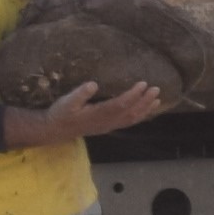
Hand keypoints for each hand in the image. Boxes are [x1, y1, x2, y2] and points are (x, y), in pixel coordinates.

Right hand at [13, 79, 163, 145]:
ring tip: (158, 99)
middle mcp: (106, 122)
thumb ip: (80, 94)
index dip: (133, 95)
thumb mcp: (67, 101)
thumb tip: (93, 84)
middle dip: (144, 101)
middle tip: (156, 89)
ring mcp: (109, 126)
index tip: (143, 84)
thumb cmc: (61, 113)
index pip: (120, 104)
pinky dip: (139, 116)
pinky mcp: (108, 126)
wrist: (56, 130)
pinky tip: (146, 110)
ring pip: (131, 119)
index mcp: (98, 114)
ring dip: (145, 109)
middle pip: (130, 112)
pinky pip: (128, 122)